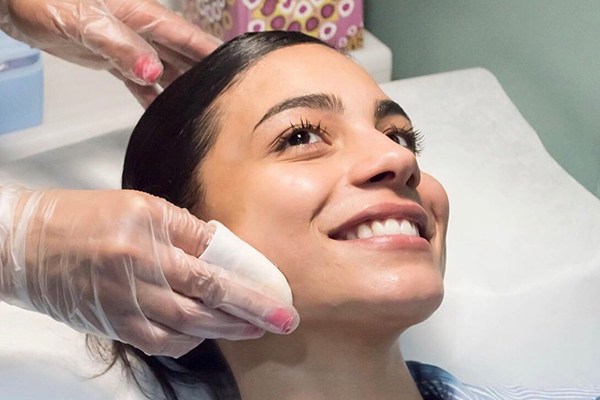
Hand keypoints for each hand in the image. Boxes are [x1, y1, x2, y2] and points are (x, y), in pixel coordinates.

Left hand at [0, 0, 220, 106]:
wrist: (16, 3)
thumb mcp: (86, 22)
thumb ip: (121, 47)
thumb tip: (153, 72)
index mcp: (145, 16)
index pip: (189, 37)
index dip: (214, 54)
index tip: (237, 71)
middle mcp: (142, 31)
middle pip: (183, 56)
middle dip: (202, 75)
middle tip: (223, 98)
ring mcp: (128, 45)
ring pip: (164, 69)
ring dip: (180, 89)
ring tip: (197, 110)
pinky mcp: (111, 58)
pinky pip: (139, 81)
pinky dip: (150, 95)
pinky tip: (161, 111)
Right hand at [0, 185, 298, 356]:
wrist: (28, 244)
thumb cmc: (86, 216)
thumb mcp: (142, 206)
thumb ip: (186, 231)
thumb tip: (226, 253)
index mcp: (152, 231)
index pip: (214, 260)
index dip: (250, 281)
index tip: (277, 295)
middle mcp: (141, 267)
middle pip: (210, 297)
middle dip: (252, 312)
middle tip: (282, 322)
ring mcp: (127, 300)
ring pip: (190, 324)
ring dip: (227, 329)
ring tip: (252, 328)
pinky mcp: (115, 324)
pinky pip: (161, 341)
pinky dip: (189, 339)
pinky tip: (206, 333)